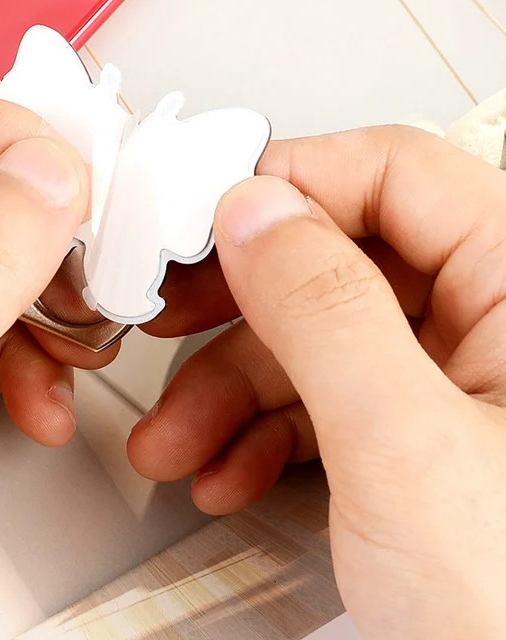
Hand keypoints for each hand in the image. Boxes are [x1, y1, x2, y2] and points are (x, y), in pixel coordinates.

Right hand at [129, 127, 505, 638]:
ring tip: (177, 441)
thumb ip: (323, 312)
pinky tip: (226, 470)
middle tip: (168, 317)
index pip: (395, 172)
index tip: (202, 221)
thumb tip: (253, 212)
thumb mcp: (405, 452)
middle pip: (339, 261)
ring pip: (317, 341)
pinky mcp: (423, 436)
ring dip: (231, 390)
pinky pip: (326, 401)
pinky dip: (263, 433)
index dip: (289, 184)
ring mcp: (458, 384)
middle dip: (238, 307)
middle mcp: (497, 324)